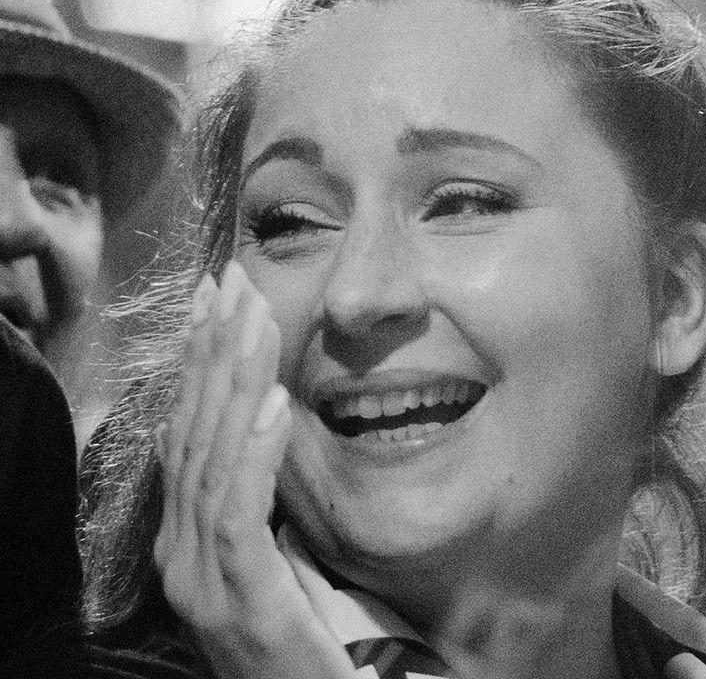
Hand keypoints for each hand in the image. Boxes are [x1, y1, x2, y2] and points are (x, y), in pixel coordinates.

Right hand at [155, 265, 346, 678]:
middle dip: (211, 357)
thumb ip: (268, 511)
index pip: (187, 438)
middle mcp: (180, 560)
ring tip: (257, 323)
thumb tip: (279, 429)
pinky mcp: (241, 601)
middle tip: (233, 284)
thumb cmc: (304, 651)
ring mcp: (203, 584)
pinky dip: (257, 454)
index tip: (217, 303)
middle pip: (191, 438)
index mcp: (187, 547)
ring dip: (234, 386)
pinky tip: (275, 406)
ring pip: (212, 464)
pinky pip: (240, 515)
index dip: (198, 368)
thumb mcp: (282, 568)